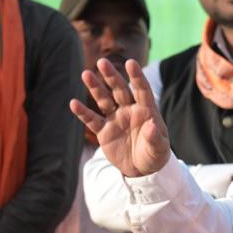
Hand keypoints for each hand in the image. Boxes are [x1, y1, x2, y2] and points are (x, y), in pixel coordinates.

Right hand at [70, 58, 169, 176]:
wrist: (142, 170)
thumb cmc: (155, 156)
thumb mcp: (159, 149)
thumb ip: (155, 137)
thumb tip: (151, 126)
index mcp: (146, 110)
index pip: (142, 90)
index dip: (137, 77)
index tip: (130, 63)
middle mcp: (130, 110)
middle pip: (120, 90)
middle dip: (111, 76)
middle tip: (102, 62)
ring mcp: (116, 119)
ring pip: (104, 100)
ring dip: (95, 88)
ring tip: (86, 74)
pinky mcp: (104, 131)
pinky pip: (92, 120)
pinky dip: (83, 112)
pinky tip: (73, 103)